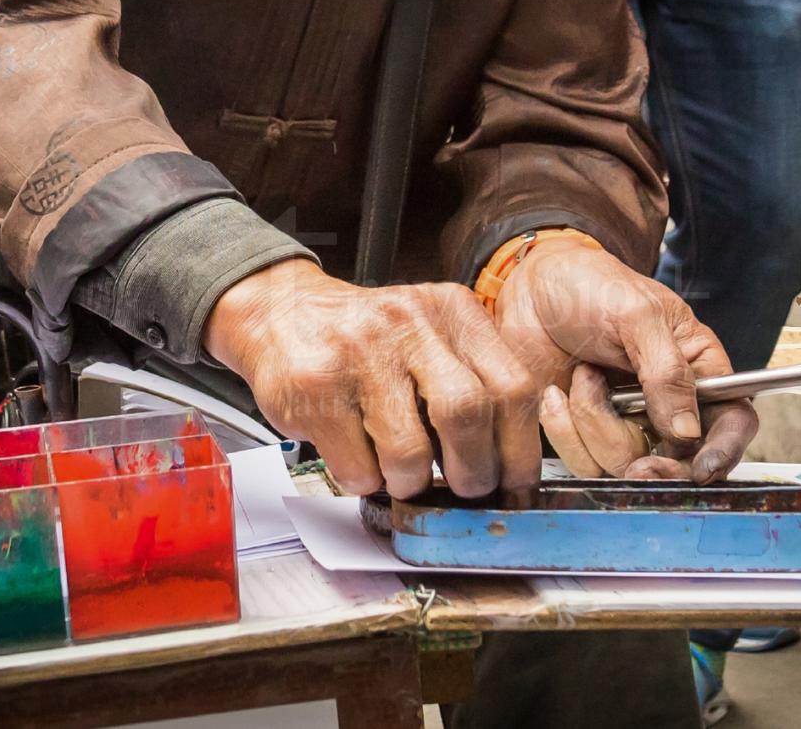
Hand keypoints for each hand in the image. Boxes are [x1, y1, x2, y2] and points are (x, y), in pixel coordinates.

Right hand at [204, 259, 543, 499]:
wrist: (281, 312)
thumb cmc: (368, 340)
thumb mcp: (431, 335)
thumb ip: (474, 381)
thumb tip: (507, 465)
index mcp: (451, 310)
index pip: (513, 388)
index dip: (519, 450)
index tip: (512, 481)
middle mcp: (408, 324)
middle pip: (468, 416)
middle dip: (471, 474)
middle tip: (461, 489)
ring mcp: (358, 354)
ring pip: (409, 454)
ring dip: (409, 483)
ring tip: (398, 470)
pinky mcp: (315, 388)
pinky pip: (357, 468)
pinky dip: (364, 481)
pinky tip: (357, 456)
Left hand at [493, 244, 756, 483]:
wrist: (534, 284)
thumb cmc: (595, 286)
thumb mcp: (637, 314)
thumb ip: (667, 371)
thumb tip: (688, 432)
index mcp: (698, 371)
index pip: (732, 422)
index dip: (725, 451)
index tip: (700, 468)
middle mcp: (669, 406)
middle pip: (680, 461)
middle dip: (656, 466)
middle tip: (636, 463)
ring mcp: (627, 424)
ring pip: (625, 465)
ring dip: (595, 425)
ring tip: (582, 376)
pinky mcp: (586, 434)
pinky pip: (581, 461)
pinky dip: (563, 429)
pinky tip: (554, 394)